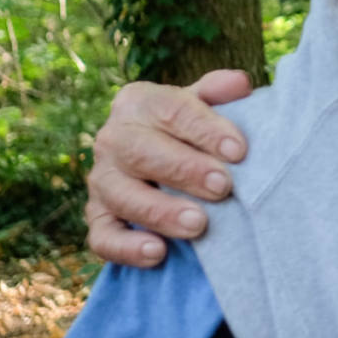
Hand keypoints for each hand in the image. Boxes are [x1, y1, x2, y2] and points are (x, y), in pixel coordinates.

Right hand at [83, 70, 254, 267]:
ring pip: (122, 196)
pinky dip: (127, 247)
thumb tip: (240, 84)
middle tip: (223, 187)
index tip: (239, 150)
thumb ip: (218, 93)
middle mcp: (112, 138)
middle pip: (142, 152)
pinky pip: (103, 237)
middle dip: (185, 170)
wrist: (156, 161)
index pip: (171, 110)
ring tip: (198, 224)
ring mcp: (101, 181)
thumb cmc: (185, 131)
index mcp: (137, 103)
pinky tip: (158, 253)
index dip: (206, 129)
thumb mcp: (200, 106)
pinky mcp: (97, 218)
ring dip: (160, 211)